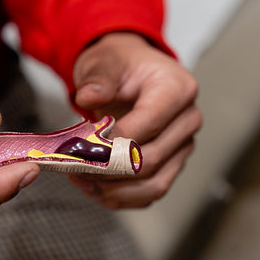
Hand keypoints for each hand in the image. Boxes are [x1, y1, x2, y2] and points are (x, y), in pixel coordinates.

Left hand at [69, 32, 201, 207]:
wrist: (129, 73)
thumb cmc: (120, 65)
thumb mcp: (104, 62)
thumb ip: (98, 79)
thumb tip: (88, 97)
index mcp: (177, 90)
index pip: (149, 123)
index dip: (114, 140)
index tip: (82, 146)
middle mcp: (186, 121)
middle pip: (151, 159)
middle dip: (108, 168)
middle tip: (73, 165)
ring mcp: (180, 146)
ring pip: (154, 185)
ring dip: (113, 190)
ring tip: (81, 180)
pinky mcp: (169, 165)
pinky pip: (149, 193)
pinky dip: (120, 197)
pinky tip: (93, 188)